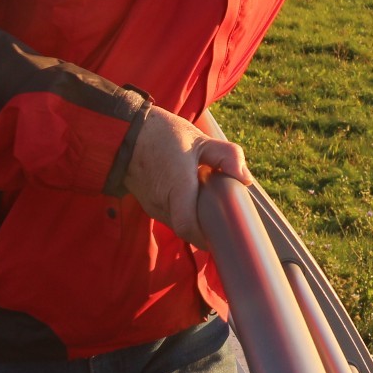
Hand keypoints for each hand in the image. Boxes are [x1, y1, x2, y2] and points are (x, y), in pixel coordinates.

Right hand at [124, 106, 251, 249]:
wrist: (127, 134)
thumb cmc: (164, 135)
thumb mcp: (200, 139)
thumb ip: (227, 155)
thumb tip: (246, 179)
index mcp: (176, 186)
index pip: (187, 226)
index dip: (205, 238)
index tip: (224, 236)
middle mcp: (161, 201)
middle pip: (187, 229)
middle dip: (206, 230)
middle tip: (227, 224)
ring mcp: (152, 205)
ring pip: (178, 224)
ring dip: (196, 222)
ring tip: (215, 211)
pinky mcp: (149, 204)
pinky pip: (170, 216)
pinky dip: (185, 214)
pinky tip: (198, 202)